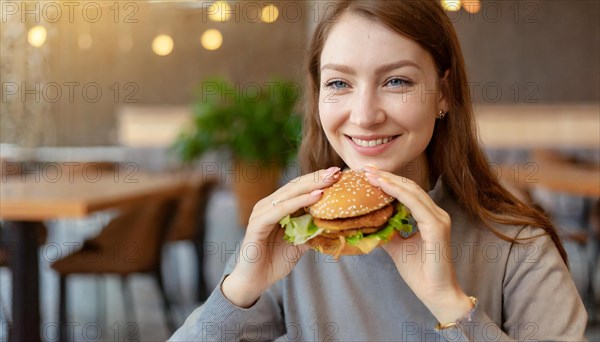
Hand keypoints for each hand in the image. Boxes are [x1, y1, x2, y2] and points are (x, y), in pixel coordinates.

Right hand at [222, 166, 340, 306]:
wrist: (254, 281)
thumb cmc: (275, 261)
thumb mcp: (300, 243)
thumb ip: (312, 230)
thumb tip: (333, 222)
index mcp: (276, 206)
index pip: (299, 187)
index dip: (317, 180)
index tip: (337, 173)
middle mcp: (267, 205)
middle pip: (295, 186)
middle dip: (317, 178)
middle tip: (336, 171)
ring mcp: (261, 213)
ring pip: (289, 194)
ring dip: (311, 186)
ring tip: (329, 180)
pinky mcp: (257, 224)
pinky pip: (281, 209)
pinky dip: (299, 202)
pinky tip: (316, 196)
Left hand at [365, 166, 471, 322]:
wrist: (435, 294)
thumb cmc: (420, 273)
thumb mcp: (397, 247)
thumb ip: (388, 232)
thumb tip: (369, 223)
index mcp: (429, 217)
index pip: (407, 192)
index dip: (389, 181)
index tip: (368, 174)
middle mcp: (436, 214)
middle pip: (409, 187)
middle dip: (386, 176)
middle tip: (365, 169)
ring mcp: (438, 219)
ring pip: (412, 192)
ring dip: (389, 181)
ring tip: (370, 175)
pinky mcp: (437, 227)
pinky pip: (415, 204)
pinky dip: (398, 193)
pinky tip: (383, 186)